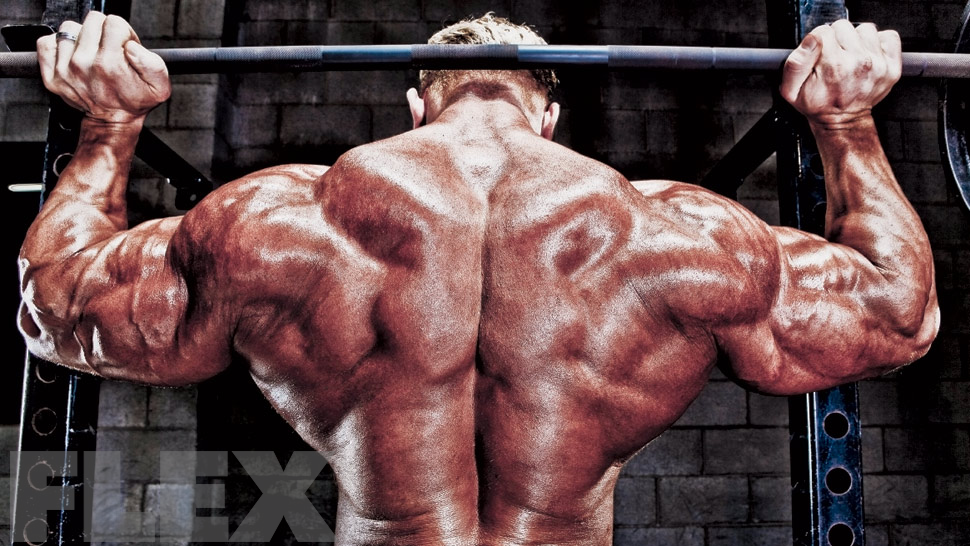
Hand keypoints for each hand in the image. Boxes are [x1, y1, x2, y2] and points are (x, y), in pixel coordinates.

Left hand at [36, 12, 170, 124]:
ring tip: (92, 53)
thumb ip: (152, 63)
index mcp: (109, 64)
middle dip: (104, 32)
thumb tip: (130, 46)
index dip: (124, 33)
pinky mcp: (52, 74)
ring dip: (82, 38)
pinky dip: (59, 45)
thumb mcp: (160, 87)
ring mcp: (65, 69)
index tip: (124, 47)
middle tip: (110, 50)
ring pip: (69, 29)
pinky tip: (73, 55)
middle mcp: (83, 64)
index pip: (114, 23)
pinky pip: (47, 43)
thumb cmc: (134, 103)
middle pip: (91, 21)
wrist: (113, 122)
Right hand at [780, 20, 900, 126]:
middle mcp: (859, 62)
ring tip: (851, 57)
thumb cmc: (818, 106)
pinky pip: (889, 37)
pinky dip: (879, 43)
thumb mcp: (791, 90)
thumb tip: (812, 40)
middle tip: (834, 57)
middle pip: (845, 27)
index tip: (820, 55)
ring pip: (865, 30)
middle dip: (837, 39)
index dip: (818, 41)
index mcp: (834, 65)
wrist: (842, 121)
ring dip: (857, 40)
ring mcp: (878, 64)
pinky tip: (868, 55)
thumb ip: (795, 63)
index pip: (824, 31)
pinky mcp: (891, 66)